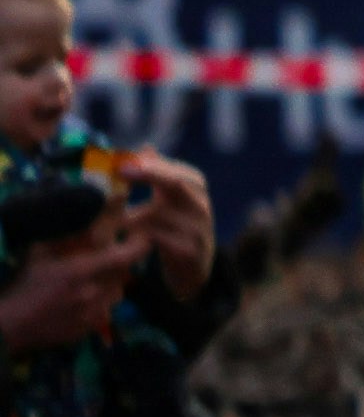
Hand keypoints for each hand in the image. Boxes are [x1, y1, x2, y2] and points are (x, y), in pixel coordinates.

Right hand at [0, 219, 146, 352]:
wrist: (10, 324)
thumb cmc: (23, 284)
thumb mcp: (40, 253)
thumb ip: (68, 238)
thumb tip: (94, 218)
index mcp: (80, 271)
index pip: (125, 257)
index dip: (139, 245)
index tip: (141, 237)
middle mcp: (93, 293)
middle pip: (124, 274)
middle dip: (121, 264)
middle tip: (109, 256)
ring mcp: (93, 314)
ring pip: (117, 293)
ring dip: (111, 283)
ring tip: (92, 279)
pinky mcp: (90, 329)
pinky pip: (106, 311)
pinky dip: (100, 302)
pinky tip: (81, 299)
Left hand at [122, 156, 209, 296]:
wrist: (191, 269)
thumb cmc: (172, 229)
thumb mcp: (166, 200)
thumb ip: (156, 174)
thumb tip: (145, 147)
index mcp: (195, 188)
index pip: (176, 170)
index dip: (149, 166)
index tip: (121, 164)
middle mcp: (201, 205)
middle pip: (176, 184)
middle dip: (149, 176)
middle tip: (120, 173)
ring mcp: (198, 229)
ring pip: (161, 214)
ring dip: (132, 214)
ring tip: (109, 215)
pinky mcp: (191, 252)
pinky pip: (159, 239)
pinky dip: (138, 237)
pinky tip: (122, 238)